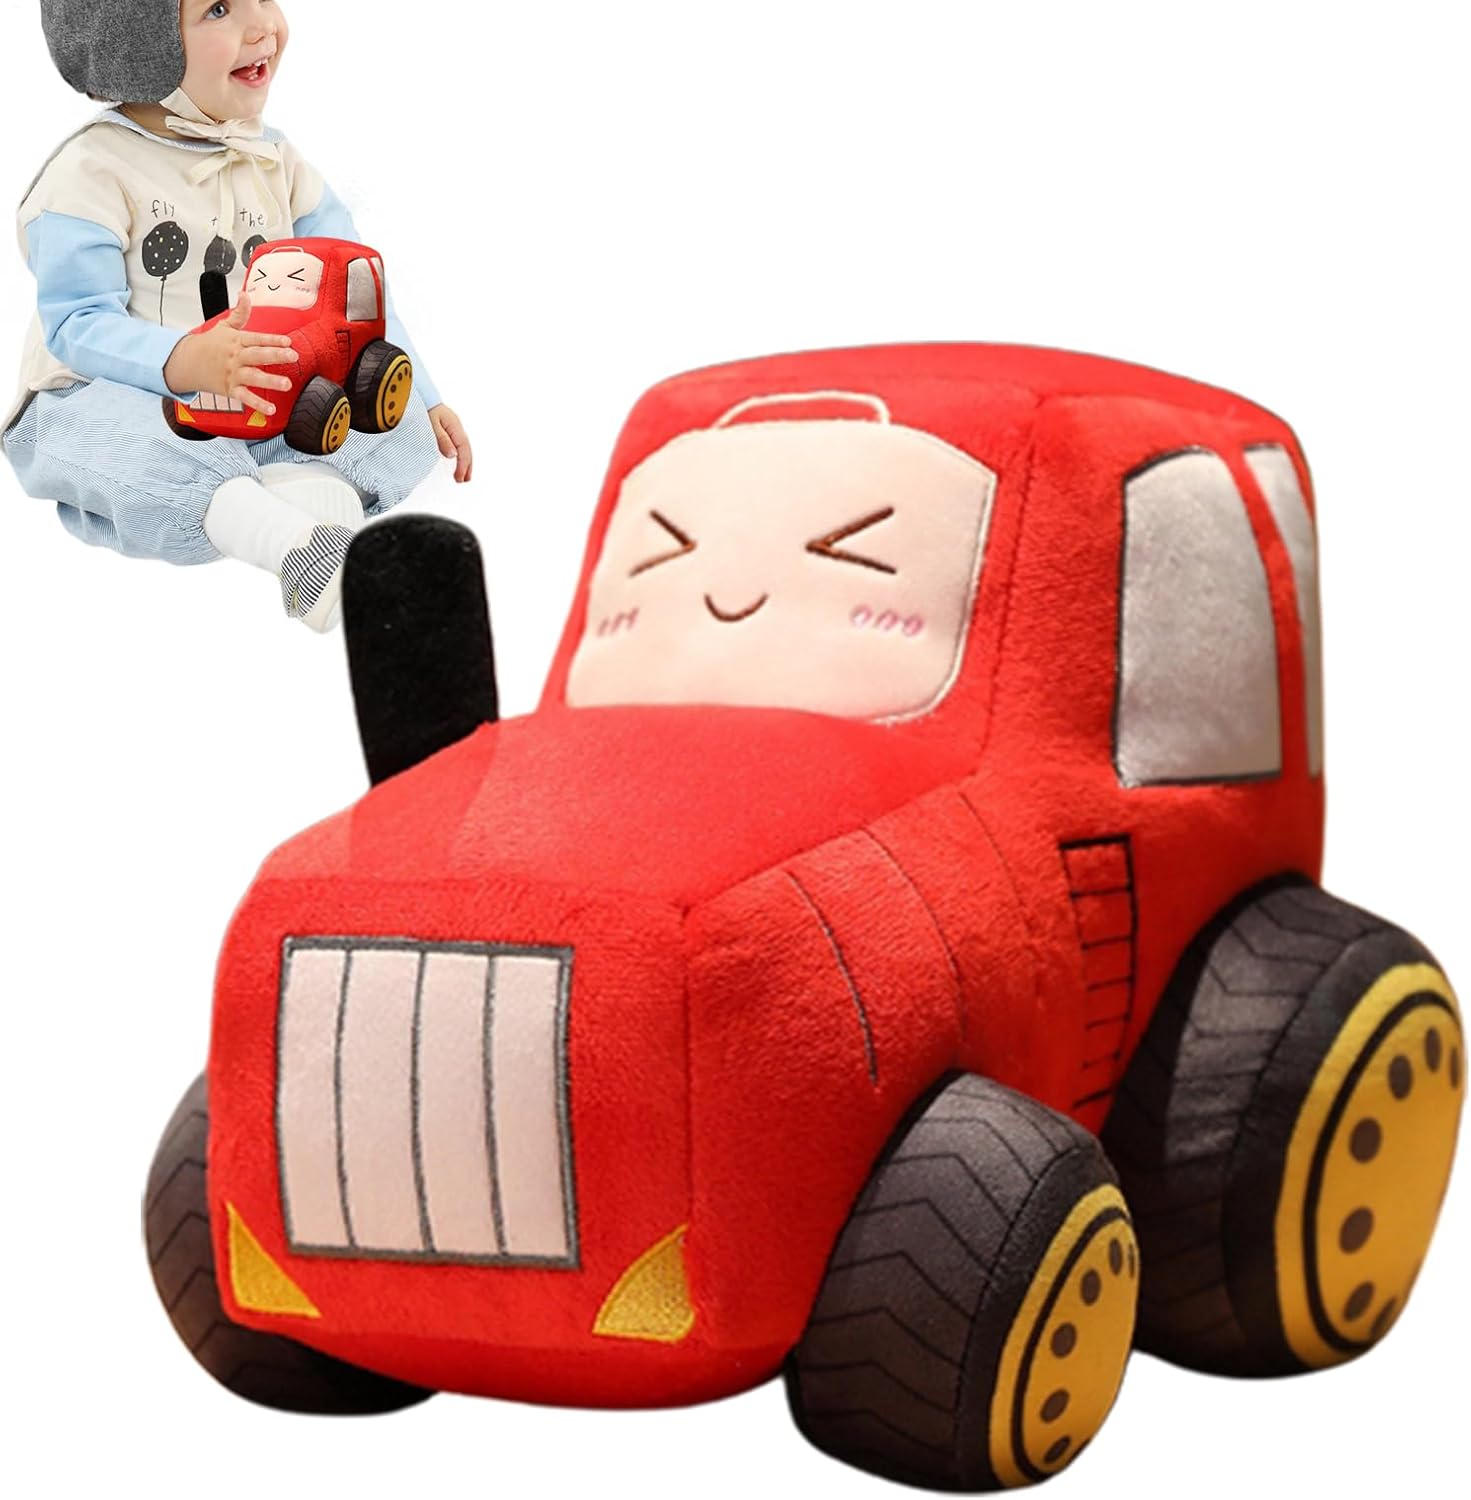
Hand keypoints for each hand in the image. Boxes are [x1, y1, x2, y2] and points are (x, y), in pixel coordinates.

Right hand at [163, 292, 299, 416]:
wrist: (186, 362)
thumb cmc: (209, 344)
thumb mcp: (224, 326)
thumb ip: (240, 313)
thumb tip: (245, 294)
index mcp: (236, 341)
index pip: (256, 339)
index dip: (272, 339)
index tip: (288, 341)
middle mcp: (235, 357)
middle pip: (257, 355)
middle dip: (275, 355)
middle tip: (293, 356)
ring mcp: (233, 374)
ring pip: (253, 377)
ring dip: (270, 381)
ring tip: (287, 384)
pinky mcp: (229, 389)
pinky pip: (245, 397)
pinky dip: (257, 404)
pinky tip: (271, 409)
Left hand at [429, 404, 473, 482]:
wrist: (416, 394)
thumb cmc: (423, 407)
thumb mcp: (430, 424)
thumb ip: (441, 439)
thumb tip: (453, 455)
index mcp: (454, 425)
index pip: (463, 448)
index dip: (463, 464)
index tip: (460, 477)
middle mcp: (456, 427)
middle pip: (466, 449)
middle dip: (467, 466)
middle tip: (464, 480)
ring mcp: (453, 427)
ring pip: (463, 448)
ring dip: (464, 462)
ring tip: (463, 476)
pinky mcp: (447, 428)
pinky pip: (457, 444)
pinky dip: (459, 455)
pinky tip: (456, 462)